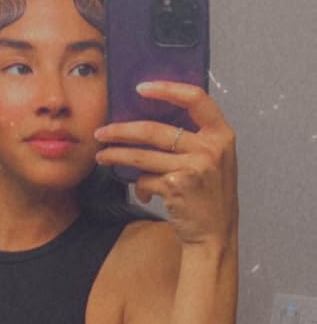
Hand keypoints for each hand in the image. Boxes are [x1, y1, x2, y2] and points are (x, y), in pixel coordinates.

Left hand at [94, 83, 237, 247]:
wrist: (215, 235)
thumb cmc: (210, 194)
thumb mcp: (213, 159)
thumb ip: (194, 137)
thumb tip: (148, 115)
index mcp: (222, 135)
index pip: (196, 98)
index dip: (167, 88)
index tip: (141, 88)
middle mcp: (211, 149)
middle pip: (155, 130)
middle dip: (121, 130)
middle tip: (101, 132)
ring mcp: (194, 168)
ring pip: (142, 155)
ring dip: (117, 155)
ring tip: (103, 156)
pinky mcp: (177, 186)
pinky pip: (145, 179)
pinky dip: (139, 186)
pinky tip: (142, 192)